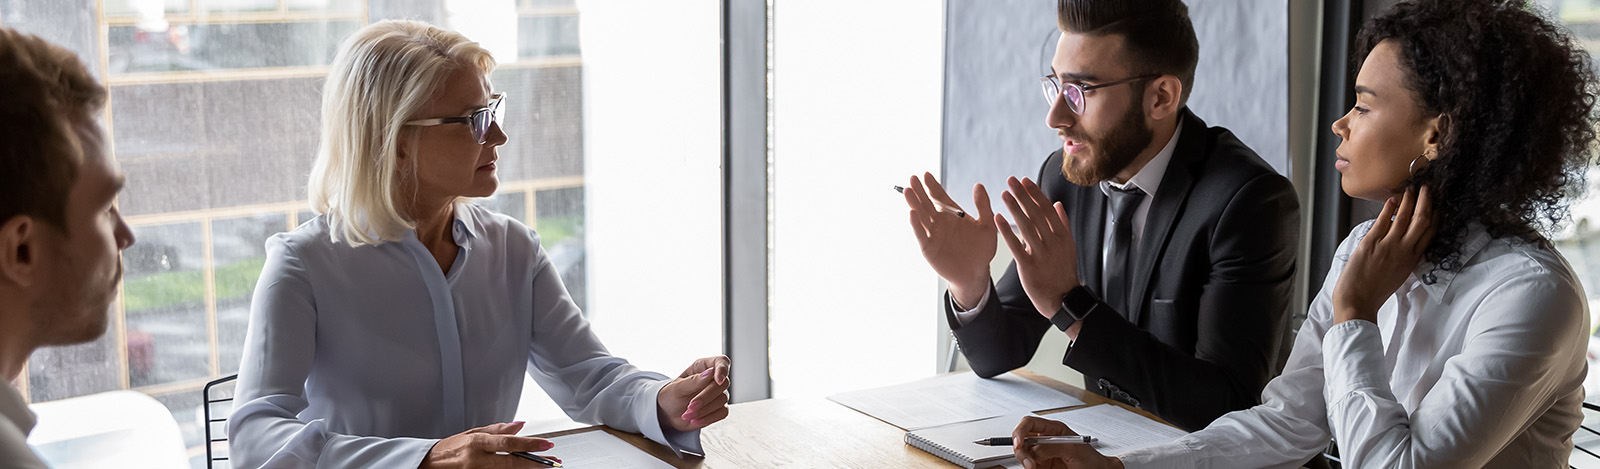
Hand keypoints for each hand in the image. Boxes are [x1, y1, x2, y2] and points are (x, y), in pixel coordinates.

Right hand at [420, 421, 559, 468]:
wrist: (428, 463)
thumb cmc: (450, 448)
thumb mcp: (472, 432)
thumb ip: (498, 430)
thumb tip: (520, 425)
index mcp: (477, 442)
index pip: (509, 443)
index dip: (530, 444)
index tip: (547, 445)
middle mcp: (476, 459)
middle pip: (511, 463)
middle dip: (534, 463)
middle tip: (551, 462)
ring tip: (540, 467)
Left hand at [658, 356, 730, 431]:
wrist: (667, 413)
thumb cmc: (670, 396)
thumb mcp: (677, 388)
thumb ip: (694, 380)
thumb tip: (711, 372)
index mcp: (702, 367)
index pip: (721, 362)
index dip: (723, 369)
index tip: (718, 380)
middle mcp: (713, 379)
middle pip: (723, 384)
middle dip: (706, 397)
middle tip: (690, 406)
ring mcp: (717, 394)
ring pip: (722, 400)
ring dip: (704, 410)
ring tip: (688, 414)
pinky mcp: (718, 408)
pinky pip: (722, 412)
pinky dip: (708, 418)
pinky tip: (695, 420)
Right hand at [905, 172, 997, 306]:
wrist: (976, 272)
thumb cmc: (982, 250)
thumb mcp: (987, 225)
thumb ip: (982, 205)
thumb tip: (978, 185)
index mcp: (952, 214)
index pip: (939, 196)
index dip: (932, 186)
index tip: (926, 174)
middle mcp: (939, 222)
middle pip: (926, 203)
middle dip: (919, 191)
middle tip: (913, 178)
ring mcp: (932, 234)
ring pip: (920, 215)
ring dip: (914, 204)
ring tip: (908, 191)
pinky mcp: (928, 247)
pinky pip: (920, 234)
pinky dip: (916, 224)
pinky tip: (912, 213)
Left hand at [995, 176, 1081, 319]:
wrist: (1062, 298)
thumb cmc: (1063, 271)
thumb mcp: (1068, 246)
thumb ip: (1062, 224)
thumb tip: (1057, 204)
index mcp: (1061, 235)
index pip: (1046, 209)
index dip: (1035, 193)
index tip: (1025, 180)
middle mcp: (1052, 242)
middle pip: (1035, 214)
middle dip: (1023, 195)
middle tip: (1011, 180)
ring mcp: (1041, 254)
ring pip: (1026, 227)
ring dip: (1014, 209)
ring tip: (1004, 194)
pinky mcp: (1029, 266)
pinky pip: (1016, 246)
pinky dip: (1006, 232)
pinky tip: (997, 219)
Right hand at [1011, 416, 1122, 468]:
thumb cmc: (1091, 460)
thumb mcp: (1073, 448)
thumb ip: (1053, 445)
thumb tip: (1036, 449)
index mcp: (1053, 430)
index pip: (1029, 423)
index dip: (1020, 431)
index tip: (1019, 443)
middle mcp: (1045, 440)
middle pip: (1021, 439)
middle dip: (1021, 449)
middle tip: (1028, 461)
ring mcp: (1042, 454)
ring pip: (1022, 453)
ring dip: (1024, 460)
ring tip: (1034, 467)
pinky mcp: (1041, 466)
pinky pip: (1027, 465)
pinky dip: (1028, 467)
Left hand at [1333, 186, 1434, 323]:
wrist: (1357, 302)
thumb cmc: (1375, 291)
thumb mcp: (1398, 274)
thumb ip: (1404, 257)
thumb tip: (1404, 239)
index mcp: (1412, 260)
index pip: (1430, 233)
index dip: (1436, 216)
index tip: (1437, 204)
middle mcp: (1404, 251)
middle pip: (1422, 221)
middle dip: (1427, 202)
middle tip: (1428, 187)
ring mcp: (1388, 246)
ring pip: (1405, 217)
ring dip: (1410, 200)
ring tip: (1412, 188)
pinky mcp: (1371, 244)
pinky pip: (1383, 221)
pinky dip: (1389, 208)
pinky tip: (1392, 199)